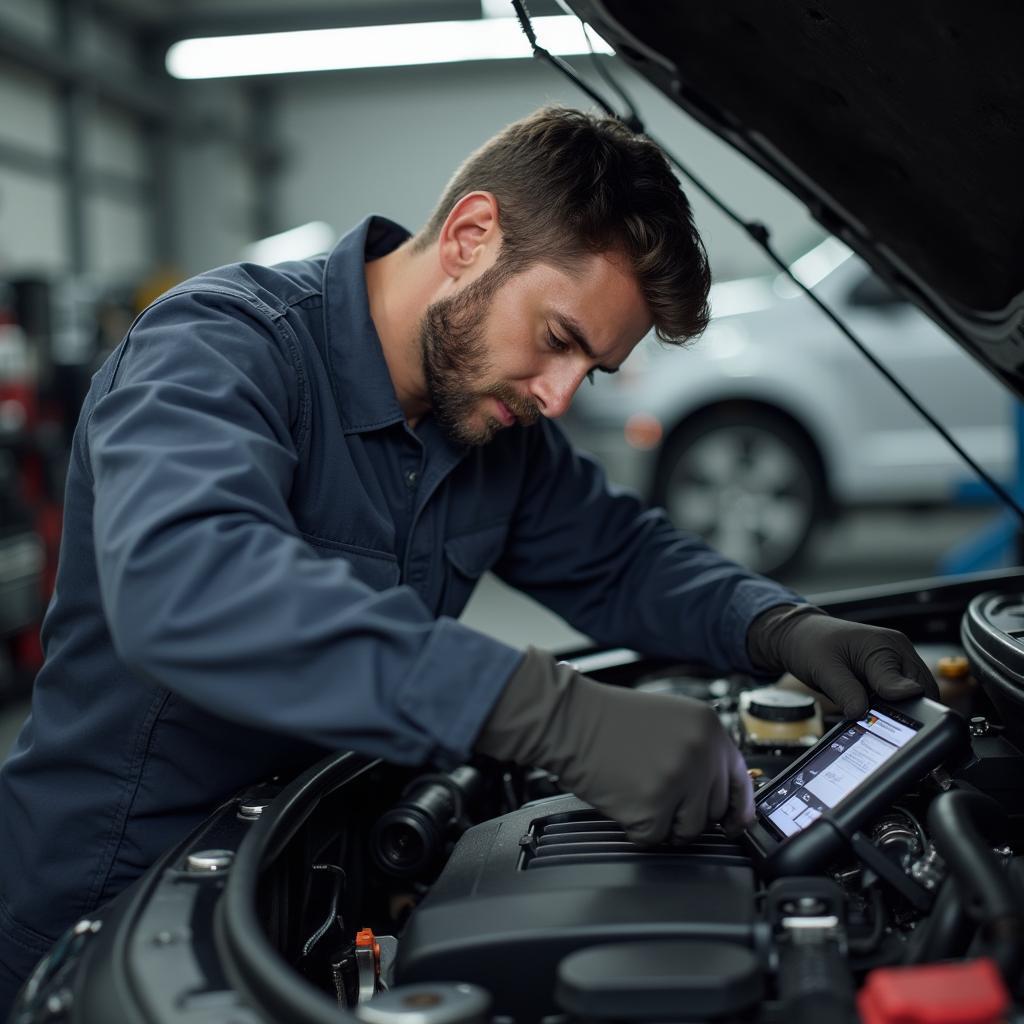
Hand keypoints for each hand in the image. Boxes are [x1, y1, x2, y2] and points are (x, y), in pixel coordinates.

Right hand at [475, 648, 753, 844]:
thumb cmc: (608, 718)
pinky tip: (623, 798)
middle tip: (659, 793)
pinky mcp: (653, 806)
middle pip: (714, 810)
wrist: (568, 719)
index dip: (736, 806)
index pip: (740, 780)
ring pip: (689, 829)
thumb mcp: (670, 718)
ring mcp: (679, 780)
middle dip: (687, 810)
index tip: (733, 822)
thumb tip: (720, 793)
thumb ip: (700, 749)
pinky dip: (636, 826)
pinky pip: (654, 837)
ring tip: (638, 791)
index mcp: (709, 727)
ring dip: (664, 820)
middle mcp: (701, 752)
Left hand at [747, 604, 939, 717]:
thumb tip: (864, 712)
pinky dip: (893, 706)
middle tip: (881, 725)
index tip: (886, 721)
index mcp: (886, 646)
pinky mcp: (891, 672)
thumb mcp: (823, 669)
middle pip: (922, 694)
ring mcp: (897, 662)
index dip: (900, 708)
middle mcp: (898, 652)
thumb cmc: (811, 644)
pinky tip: (875, 710)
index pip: (909, 686)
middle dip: (906, 712)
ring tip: (876, 716)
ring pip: (915, 697)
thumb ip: (846, 690)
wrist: (801, 636)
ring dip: (900, 710)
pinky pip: (902, 695)